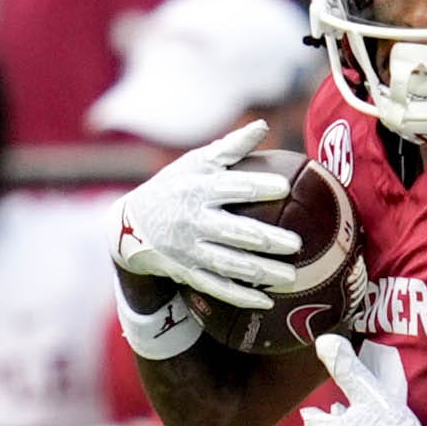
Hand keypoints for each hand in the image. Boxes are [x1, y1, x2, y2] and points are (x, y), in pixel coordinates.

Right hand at [111, 118, 300, 309]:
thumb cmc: (174, 186)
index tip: (284, 187)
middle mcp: (194, 222)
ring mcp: (190, 250)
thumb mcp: (196, 162)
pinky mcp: (189, 272)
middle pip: (235, 232)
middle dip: (266, 239)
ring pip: (229, 264)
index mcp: (198, 190)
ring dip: (261, 271)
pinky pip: (217, 287)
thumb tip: (262, 125)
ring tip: (292, 275)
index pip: (231, 187)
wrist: (129, 225)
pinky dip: (241, 296)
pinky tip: (267, 300)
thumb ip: (230, 147)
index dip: (257, 187)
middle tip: (296, 243)